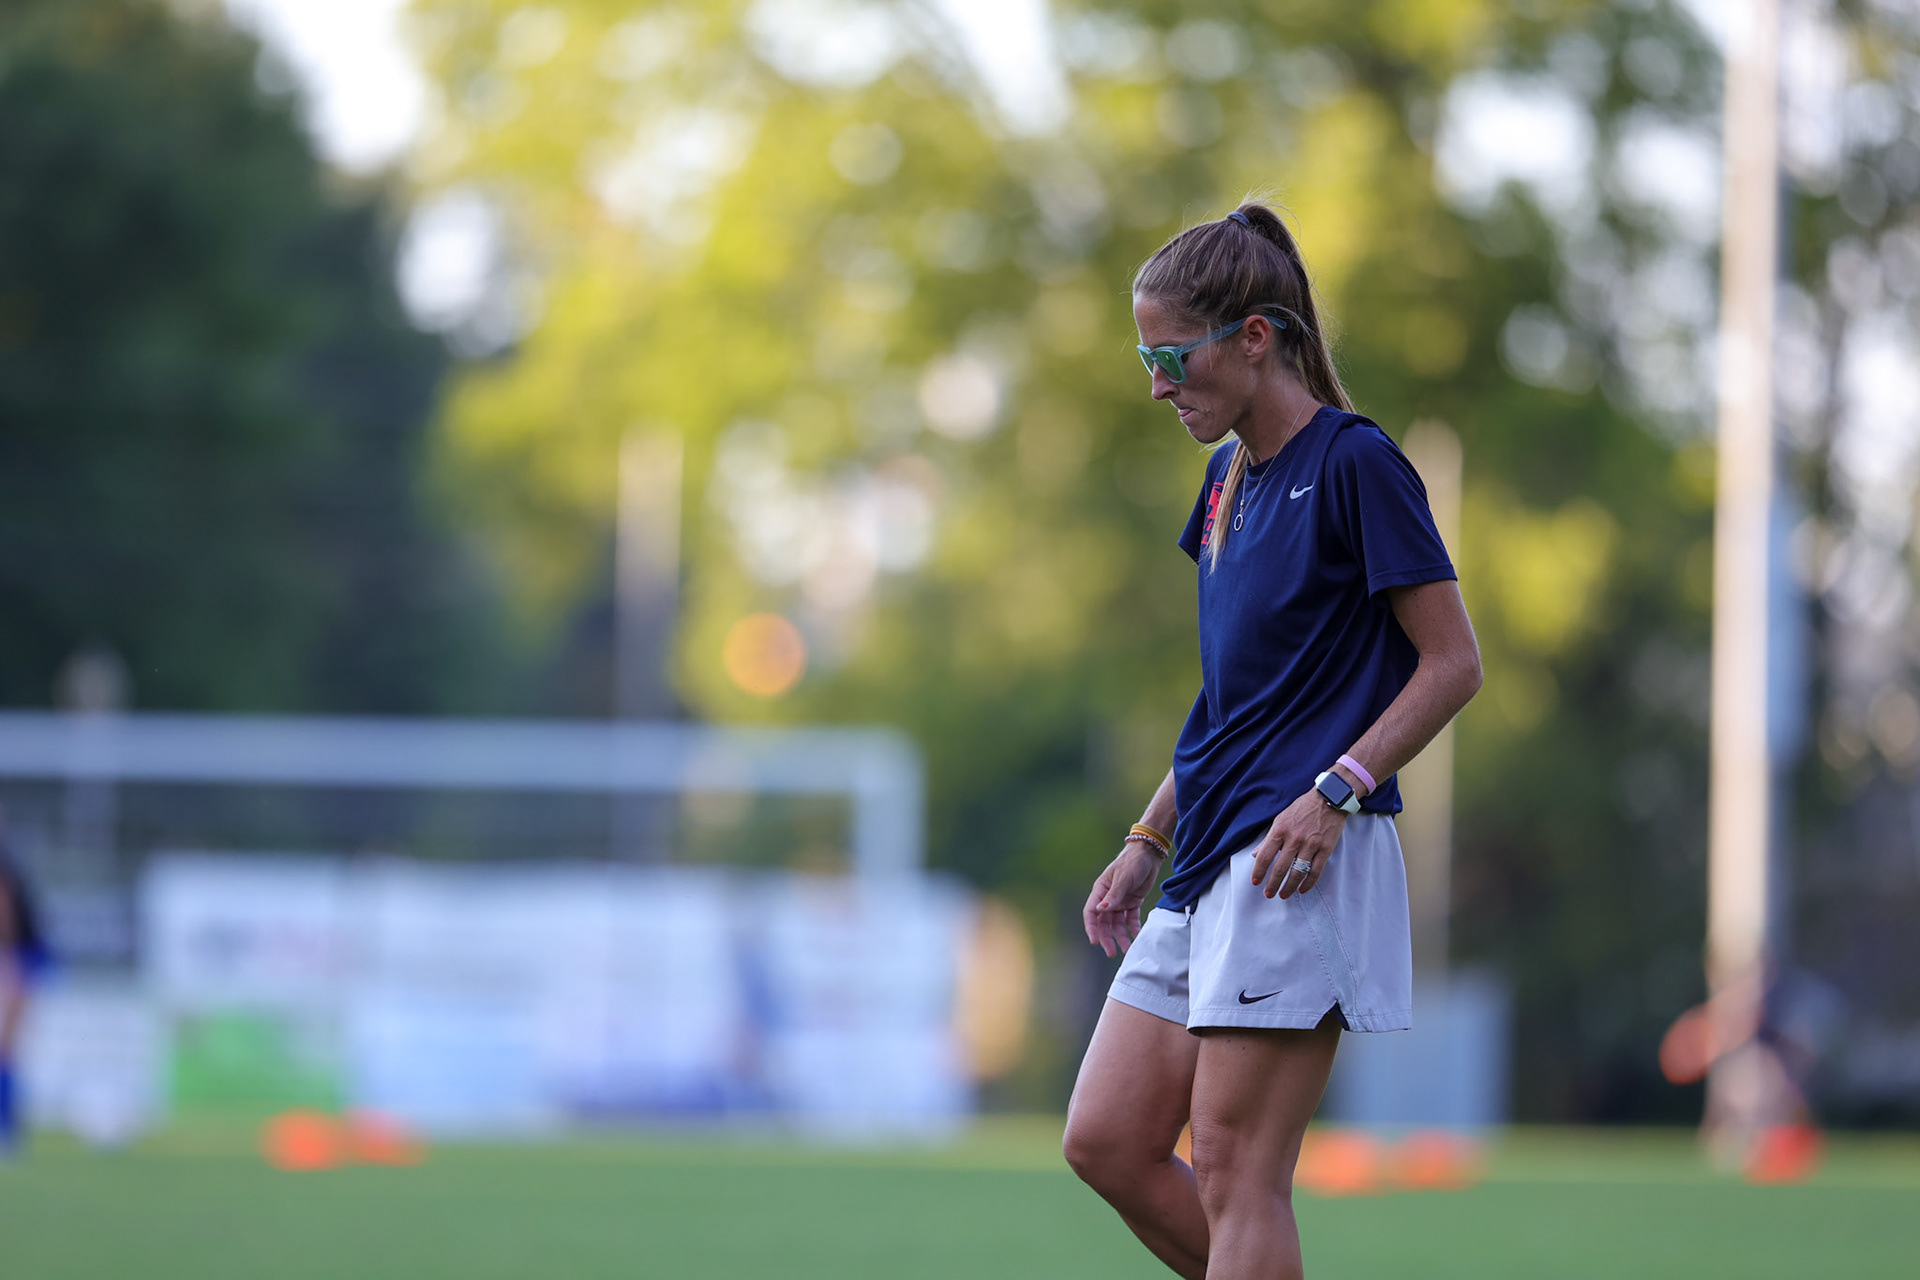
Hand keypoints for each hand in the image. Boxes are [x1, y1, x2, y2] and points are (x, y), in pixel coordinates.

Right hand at [1082, 842, 1160, 957]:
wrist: (1149, 853)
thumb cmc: (1132, 862)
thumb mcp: (1123, 878)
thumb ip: (1113, 896)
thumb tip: (1101, 911)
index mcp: (1100, 891)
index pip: (1091, 913)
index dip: (1091, 928)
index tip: (1094, 942)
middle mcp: (1108, 898)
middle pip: (1104, 923)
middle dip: (1107, 938)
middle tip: (1112, 953)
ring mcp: (1120, 902)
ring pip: (1118, 924)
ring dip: (1121, 937)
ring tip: (1128, 950)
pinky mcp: (1133, 903)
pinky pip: (1131, 920)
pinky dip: (1134, 929)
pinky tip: (1138, 937)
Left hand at [1248, 789, 1347, 898]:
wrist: (1329, 798)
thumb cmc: (1303, 808)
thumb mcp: (1281, 819)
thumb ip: (1269, 838)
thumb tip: (1255, 854)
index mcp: (1280, 830)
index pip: (1265, 856)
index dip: (1259, 871)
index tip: (1255, 882)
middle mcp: (1294, 838)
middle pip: (1280, 868)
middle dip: (1273, 884)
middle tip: (1269, 894)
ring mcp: (1311, 844)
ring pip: (1298, 872)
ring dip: (1289, 887)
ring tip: (1283, 895)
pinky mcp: (1325, 848)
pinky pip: (1315, 871)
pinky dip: (1308, 883)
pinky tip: (1302, 889)